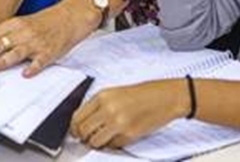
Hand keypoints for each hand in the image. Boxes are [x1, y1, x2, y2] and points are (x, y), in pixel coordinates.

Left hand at [0, 0, 97, 76]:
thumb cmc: (43, 23)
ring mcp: (36, 42)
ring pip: (17, 51)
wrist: (70, 16)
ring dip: (3, 60)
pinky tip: (26, 74)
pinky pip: (40, 61)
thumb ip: (4, 35)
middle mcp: (23, 32)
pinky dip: (33, 67)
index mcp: (14, 25)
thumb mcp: (21, 25)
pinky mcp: (49, 51)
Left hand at [71, 80, 189, 148]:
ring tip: (105, 137)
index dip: (74, 128)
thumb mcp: (116, 93)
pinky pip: (112, 145)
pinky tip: (119, 135)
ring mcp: (119, 123)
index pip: (77, 117)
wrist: (165, 97)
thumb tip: (83, 123)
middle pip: (83, 131)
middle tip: (88, 138)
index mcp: (103, 96)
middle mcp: (108, 109)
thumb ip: (98, 106)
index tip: (75, 132)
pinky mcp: (129, 135)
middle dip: (84, 137)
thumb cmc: (143, 94)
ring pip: (95, 142)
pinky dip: (113, 144)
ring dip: (97, 143)